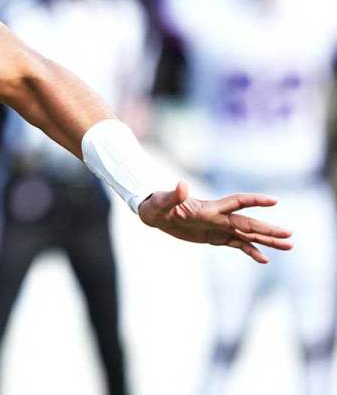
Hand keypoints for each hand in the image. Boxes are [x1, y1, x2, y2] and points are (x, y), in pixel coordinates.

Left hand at [138, 181, 292, 263]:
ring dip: (267, 240)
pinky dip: (250, 251)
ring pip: (247, 234)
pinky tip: (264, 259)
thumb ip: (174, 195)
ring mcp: (218, 227)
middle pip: (248, 222)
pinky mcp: (214, 237)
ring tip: (288, 246)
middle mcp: (218, 217)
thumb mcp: (163, 201)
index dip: (254, 201)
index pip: (237, 202)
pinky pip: (236, 244)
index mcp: (209, 208)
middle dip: (268, 229)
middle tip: (290, 235)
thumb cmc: (157, 204)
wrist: (154, 213)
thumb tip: (181, 184)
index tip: (274, 201)